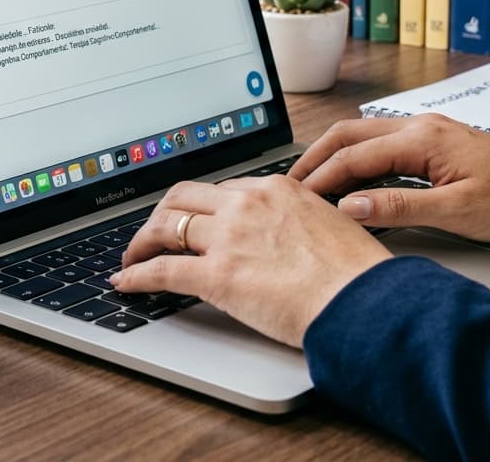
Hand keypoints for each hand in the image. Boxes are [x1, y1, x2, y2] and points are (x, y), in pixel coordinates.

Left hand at [112, 175, 391, 347]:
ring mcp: (229, 238)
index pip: (222, 189)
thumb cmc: (357, 274)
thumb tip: (290, 236)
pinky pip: (162, 271)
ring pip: (166, 228)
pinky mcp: (217, 276)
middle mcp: (247, 205)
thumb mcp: (330, 226)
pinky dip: (136, 275)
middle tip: (153, 232)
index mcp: (276, 189)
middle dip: (162, 214)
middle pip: (183, 198)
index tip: (193, 218)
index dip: (200, 207)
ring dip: (142, 242)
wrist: (364, 300)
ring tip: (132, 256)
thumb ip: (299, 222)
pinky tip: (125, 282)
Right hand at [288, 114, 489, 242]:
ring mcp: (430, 132)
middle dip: (315, 158)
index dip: (319, 178)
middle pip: (350, 134)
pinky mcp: (438, 144)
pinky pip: (384, 144)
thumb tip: (351, 208)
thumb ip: (399, 208)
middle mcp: (423, 127)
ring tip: (311, 182)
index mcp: (423, 139)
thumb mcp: (457, 213)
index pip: (353, 155)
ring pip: (366, 136)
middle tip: (289, 184)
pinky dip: (358, 158)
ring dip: (335, 155)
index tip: (295, 199)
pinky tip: (353, 180)